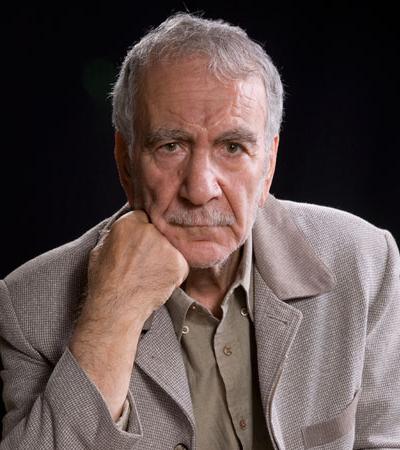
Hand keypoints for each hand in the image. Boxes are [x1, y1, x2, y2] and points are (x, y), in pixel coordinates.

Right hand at [84, 210, 188, 326]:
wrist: (116, 307)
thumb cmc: (105, 283)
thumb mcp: (100, 250)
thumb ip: (115, 235)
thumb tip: (122, 232)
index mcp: (128, 223)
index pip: (143, 218)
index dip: (142, 232)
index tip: (140, 244)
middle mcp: (149, 230)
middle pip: (160, 230)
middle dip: (156, 243)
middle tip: (147, 261)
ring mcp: (165, 246)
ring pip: (172, 246)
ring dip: (166, 257)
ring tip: (151, 274)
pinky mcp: (179, 263)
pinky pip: (181, 263)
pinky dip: (175, 273)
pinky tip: (160, 282)